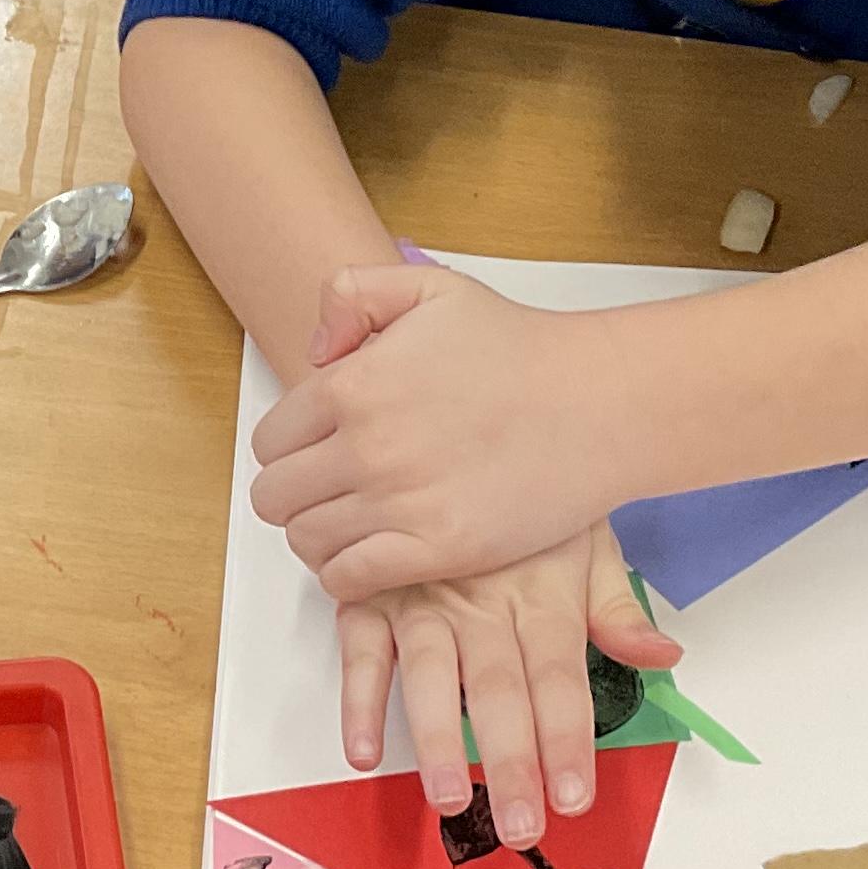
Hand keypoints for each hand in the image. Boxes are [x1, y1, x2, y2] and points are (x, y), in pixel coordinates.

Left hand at [251, 268, 638, 601]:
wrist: (599, 402)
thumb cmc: (521, 348)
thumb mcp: (432, 289)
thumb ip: (354, 295)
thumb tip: (316, 352)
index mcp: (353, 385)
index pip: (268, 442)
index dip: (287, 451)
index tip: (315, 455)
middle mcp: (365, 446)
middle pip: (274, 497)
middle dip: (294, 497)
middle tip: (329, 494)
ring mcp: (399, 502)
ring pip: (306, 541)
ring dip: (320, 537)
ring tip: (353, 526)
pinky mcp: (437, 549)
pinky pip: (349, 580)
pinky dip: (348, 575)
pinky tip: (375, 556)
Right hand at [337, 525, 676, 850]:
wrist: (443, 419)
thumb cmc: (520, 491)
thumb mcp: (584, 536)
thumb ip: (617, 606)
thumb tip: (664, 654)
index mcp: (540, 594)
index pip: (560, 678)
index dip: (566, 739)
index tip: (572, 797)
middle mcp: (482, 601)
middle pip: (498, 691)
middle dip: (511, 762)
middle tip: (520, 824)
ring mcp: (422, 597)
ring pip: (431, 676)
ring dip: (437, 741)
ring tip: (451, 799)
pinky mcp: (369, 593)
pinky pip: (360, 650)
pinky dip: (358, 701)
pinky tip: (363, 748)